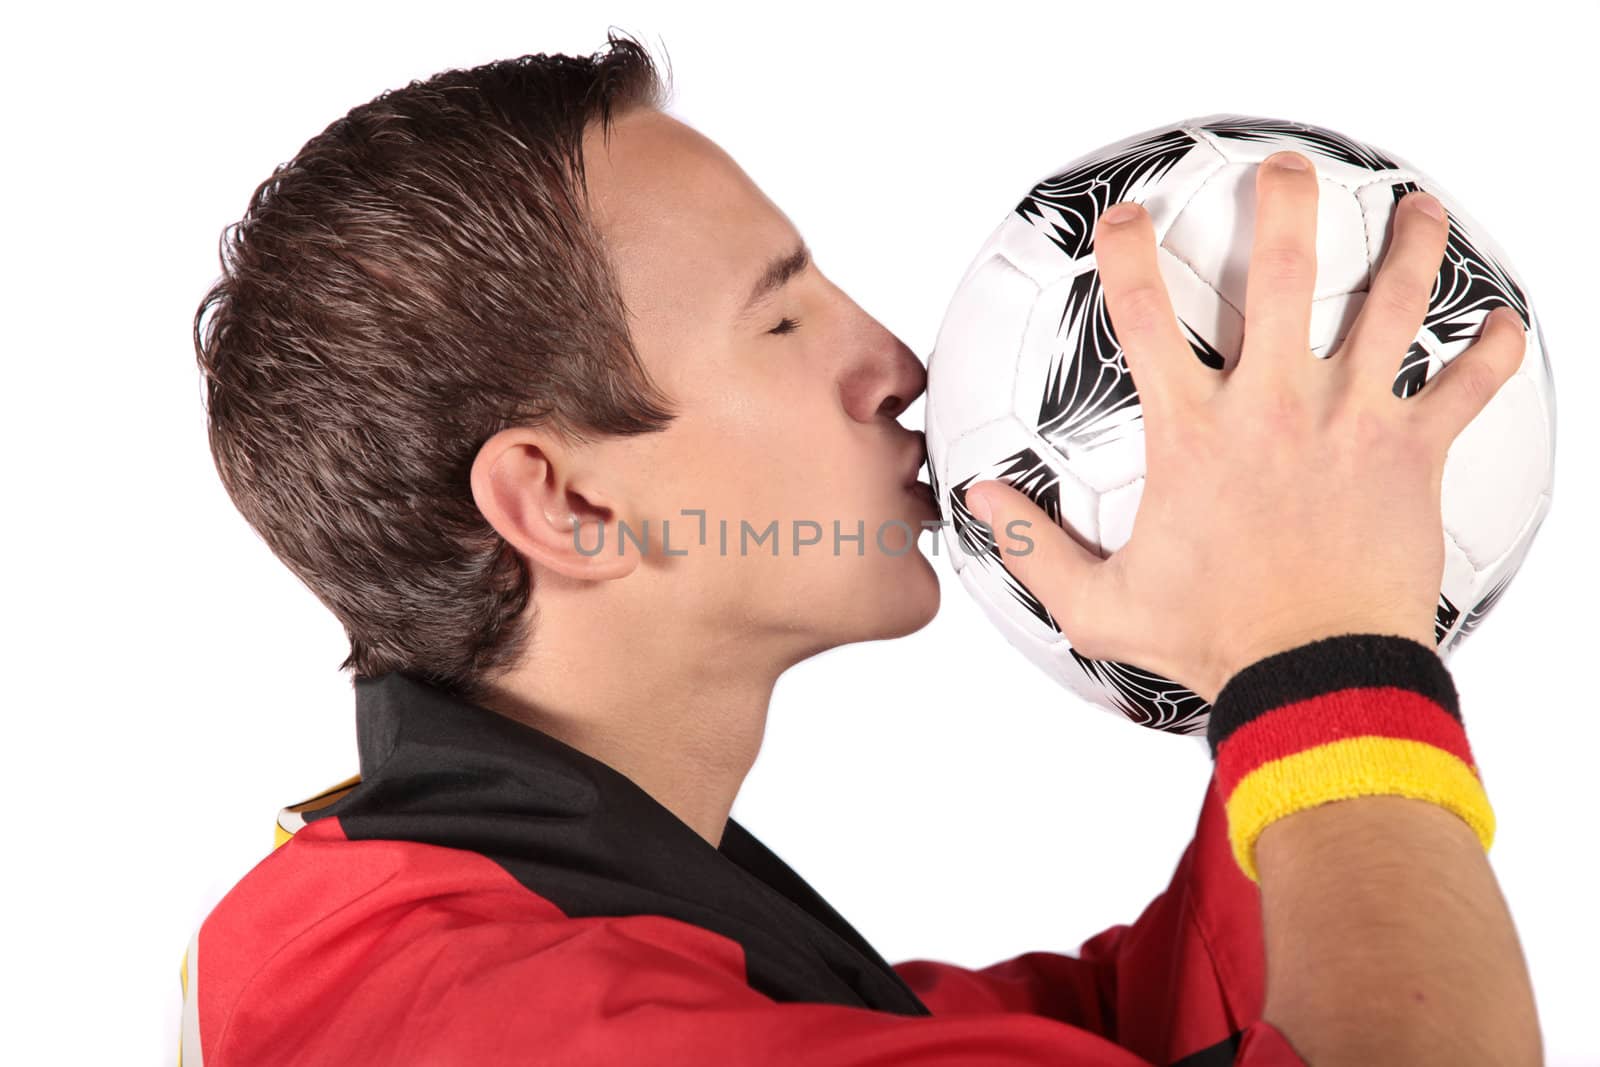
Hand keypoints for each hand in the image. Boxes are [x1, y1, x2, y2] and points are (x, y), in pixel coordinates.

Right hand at [964, 150, 1526, 705]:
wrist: (1314, 676)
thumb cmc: (1213, 640)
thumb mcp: (1100, 604)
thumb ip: (1033, 547)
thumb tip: (980, 501)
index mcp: (1194, 432)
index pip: (1144, 314)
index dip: (1127, 252)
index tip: (1127, 218)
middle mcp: (1274, 406)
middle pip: (1281, 271)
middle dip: (1283, 202)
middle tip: (1285, 170)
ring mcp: (1351, 422)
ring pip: (1389, 305)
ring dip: (1406, 246)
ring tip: (1417, 208)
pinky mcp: (1412, 454)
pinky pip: (1468, 388)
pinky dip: (1492, 351)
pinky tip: (1504, 324)